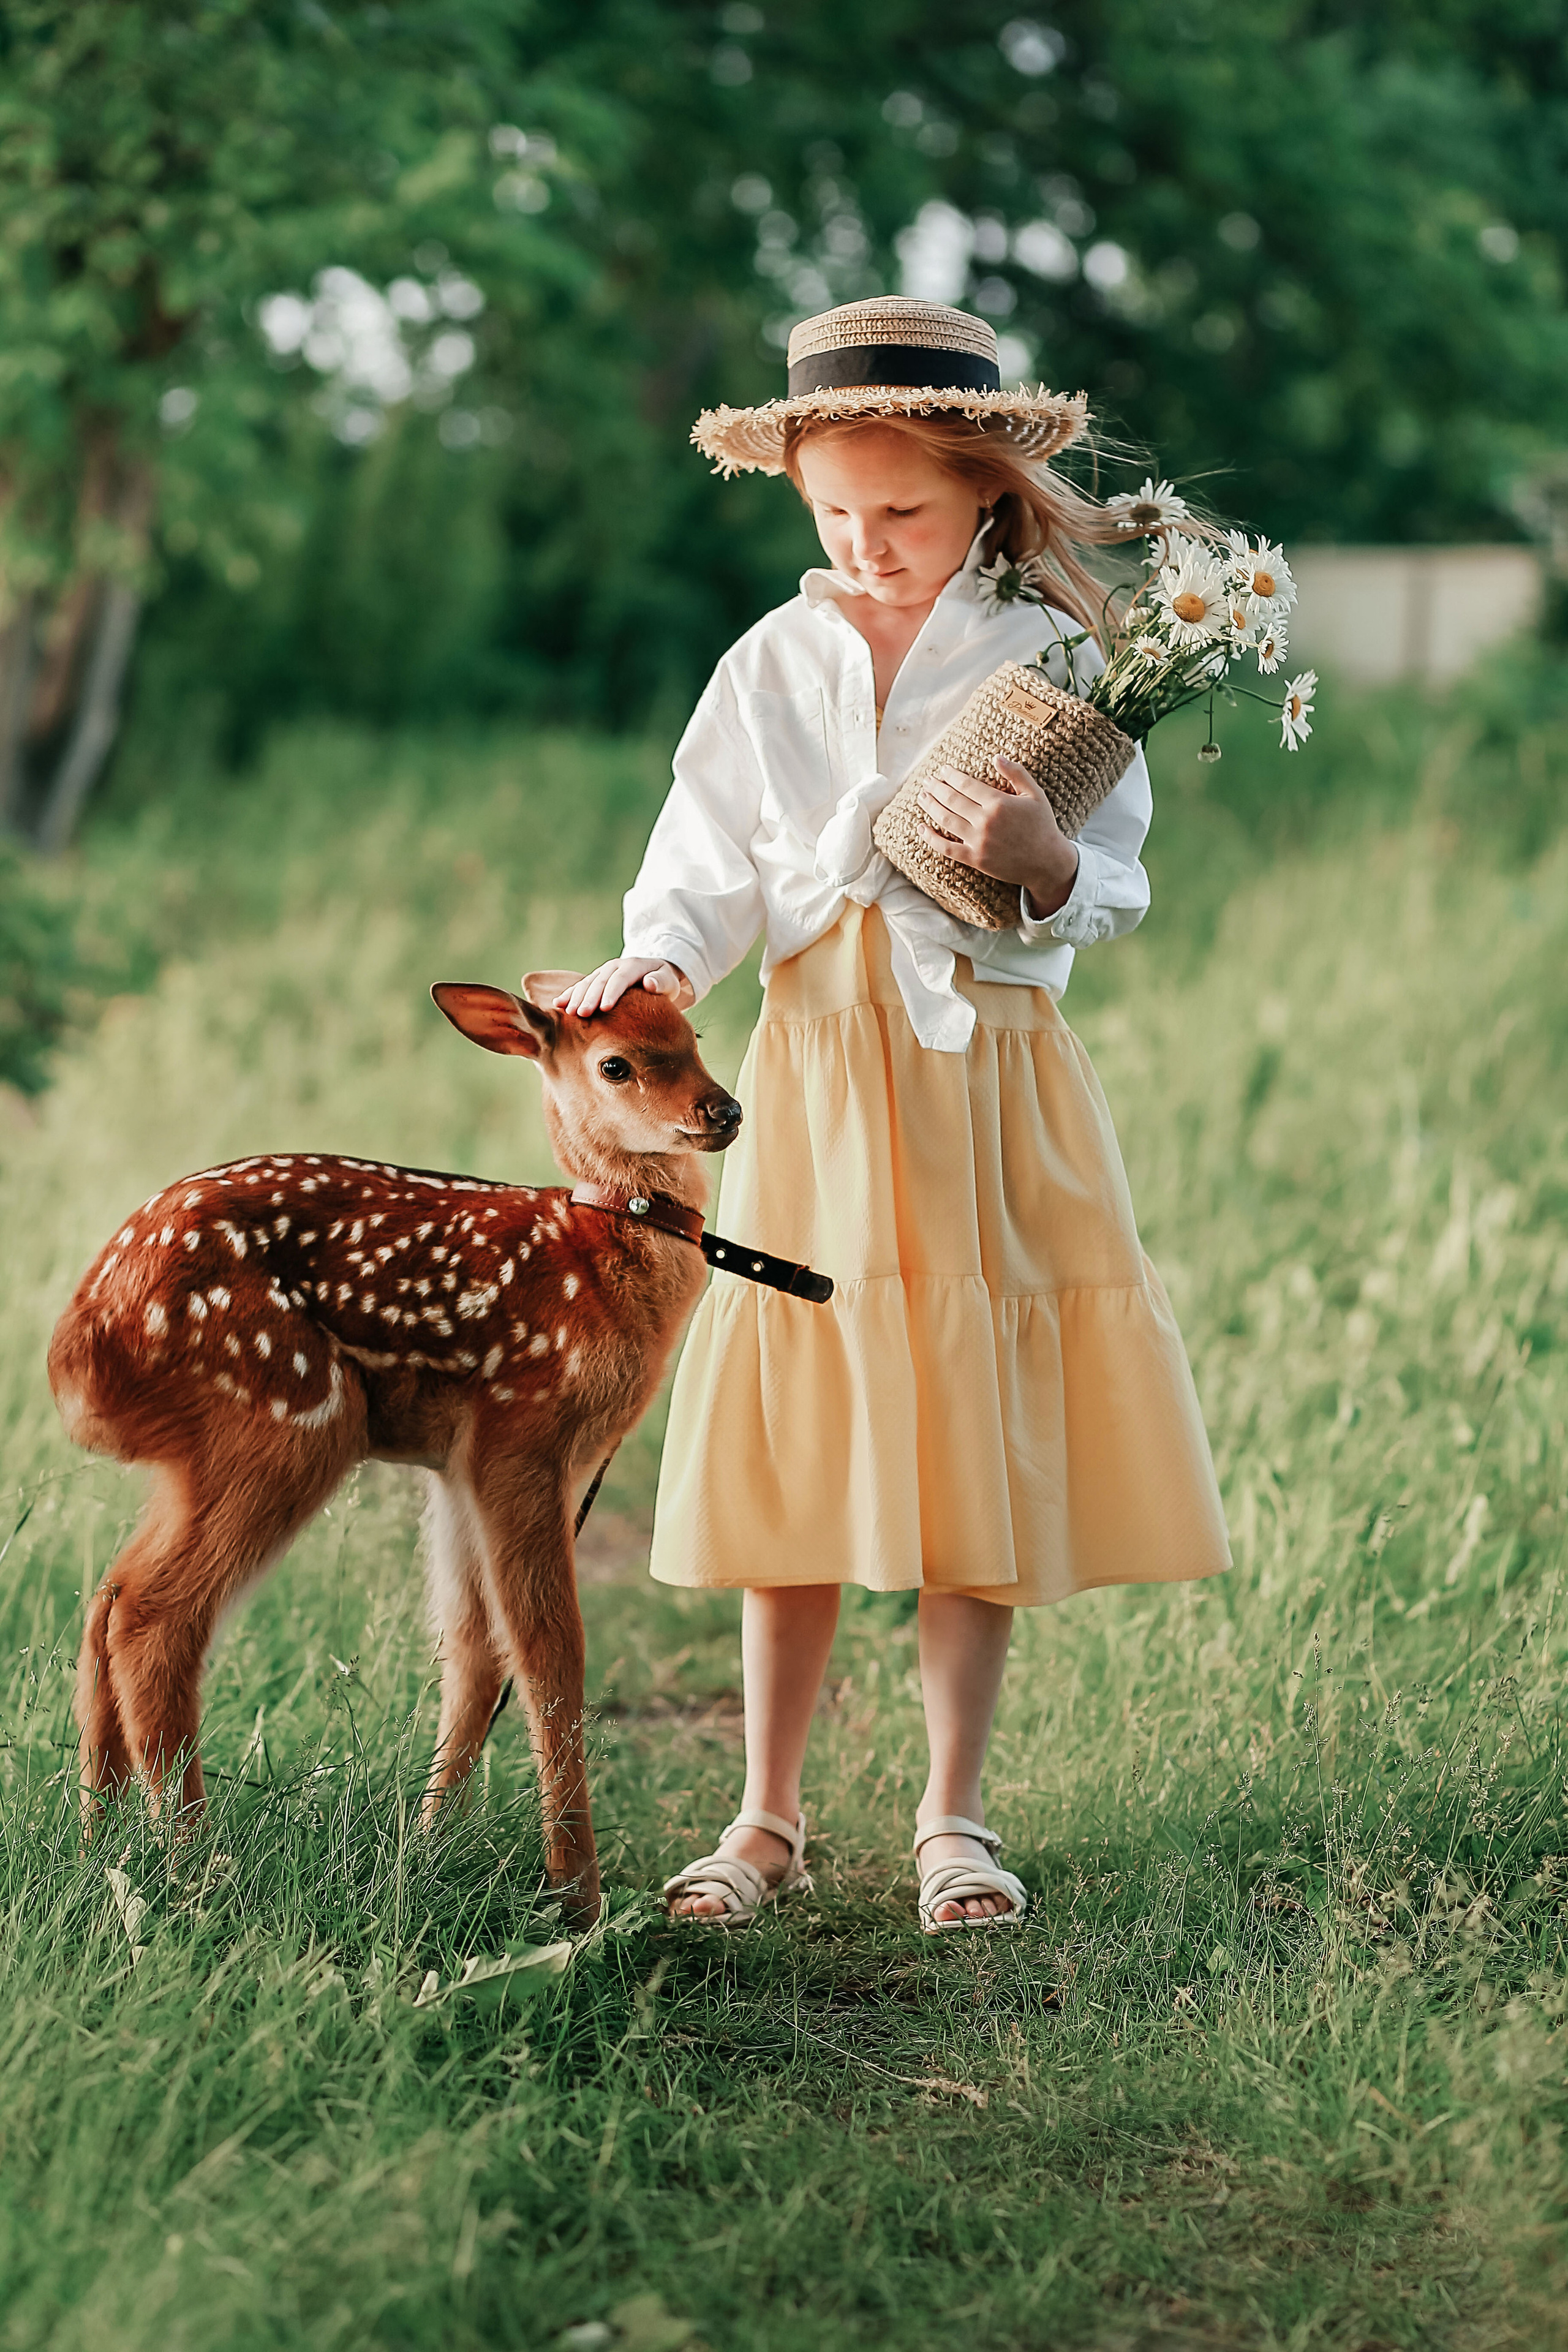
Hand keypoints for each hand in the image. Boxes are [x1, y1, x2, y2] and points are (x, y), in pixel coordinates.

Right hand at [555, 957, 692, 1018]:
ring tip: (569, 1012)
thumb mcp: (669, 982)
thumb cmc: (663, 983)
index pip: (621, 979)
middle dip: (589, 997)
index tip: (605, 1008)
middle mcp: (615, 966)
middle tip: (582, 1013)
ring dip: (576, 997)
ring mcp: (603, 972)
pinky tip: (558, 1004)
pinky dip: (569, 994)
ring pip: (587, 983)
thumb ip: (662, 981)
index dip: (612, 993)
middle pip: (600, 981)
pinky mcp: (595, 980)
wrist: (654, 975)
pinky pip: (580, 986)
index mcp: (633, 966)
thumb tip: (650, 982)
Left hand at [916, 755, 1078, 918]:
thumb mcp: (1035, 795)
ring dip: (930, 806)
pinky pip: (946, 848)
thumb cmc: (1042, 825)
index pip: (965, 784)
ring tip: (922, 796)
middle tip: (927, 781)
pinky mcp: (975, 859)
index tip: (942, 770)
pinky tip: (921, 827)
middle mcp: (985, 821)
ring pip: (945, 820)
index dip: (950, 775)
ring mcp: (978, 841)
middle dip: (936, 787)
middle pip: (951, 799)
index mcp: (999, 803)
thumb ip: (1016, 773)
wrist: (1047, 862)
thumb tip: (996, 756)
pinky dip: (931, 837)